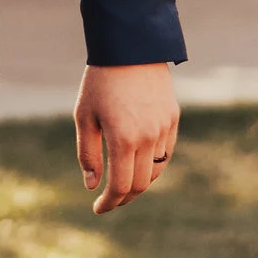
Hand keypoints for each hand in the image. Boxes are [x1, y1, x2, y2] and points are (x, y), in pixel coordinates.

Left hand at [75, 63, 178, 213]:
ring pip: (156, 170)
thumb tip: (92, 185)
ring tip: (122, 185)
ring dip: (139, 183)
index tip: (98, 209)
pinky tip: (138, 165)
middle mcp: (149, 137)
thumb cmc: (99, 82)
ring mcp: (164, 128)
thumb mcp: (84, 117)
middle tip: (108, 201)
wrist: (130, 48)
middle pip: (141, 184)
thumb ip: (88, 154)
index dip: (110, 202)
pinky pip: (166, 152)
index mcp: (123, 139)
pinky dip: (153, 165)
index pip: (121, 186)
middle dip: (124, 197)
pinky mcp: (173, 118)